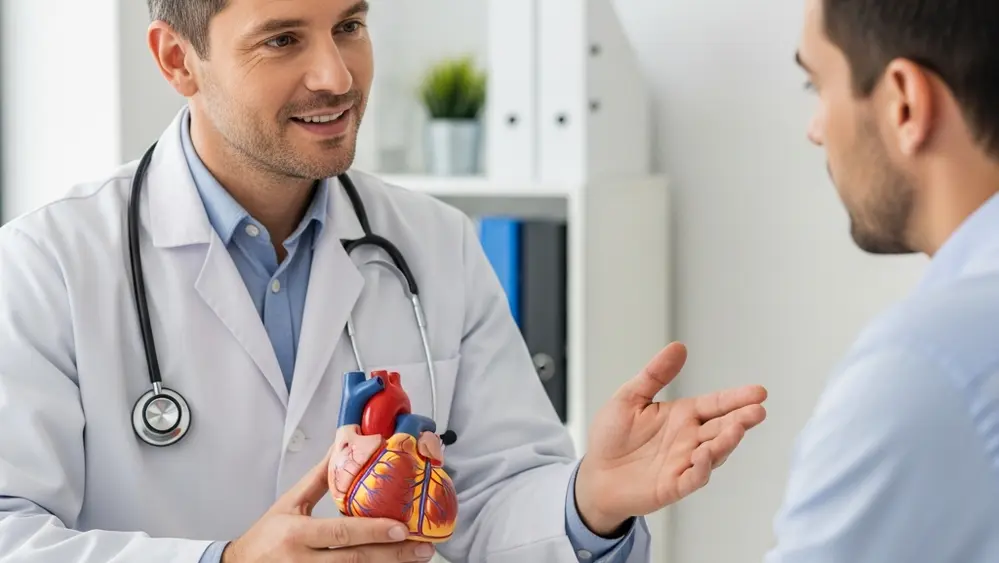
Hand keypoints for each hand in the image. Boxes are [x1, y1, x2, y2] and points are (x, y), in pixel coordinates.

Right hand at [222, 447, 436, 561]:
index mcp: (297, 534)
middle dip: (392, 554)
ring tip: (417, 557)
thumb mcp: (290, 503)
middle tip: (423, 546)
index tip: (400, 527)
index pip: (339, 534)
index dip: (371, 531)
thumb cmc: (267, 535)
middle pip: (354, 560)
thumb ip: (320, 478)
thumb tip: (344, 444)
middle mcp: (303, 561)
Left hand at [575, 342, 767, 534]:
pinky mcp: (673, 485)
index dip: (736, 398)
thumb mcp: (630, 397)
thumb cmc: (612, 436)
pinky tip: (705, 455)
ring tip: (737, 428)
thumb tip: (678, 347)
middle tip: (758, 410)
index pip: (715, 404)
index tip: (759, 392)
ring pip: (714, 452)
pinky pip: (693, 478)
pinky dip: (701, 468)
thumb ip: (655, 374)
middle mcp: (689, 439)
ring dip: (726, 442)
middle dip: (742, 419)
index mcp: (682, 416)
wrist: (594, 474)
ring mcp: (684, 463)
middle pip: (722, 427)